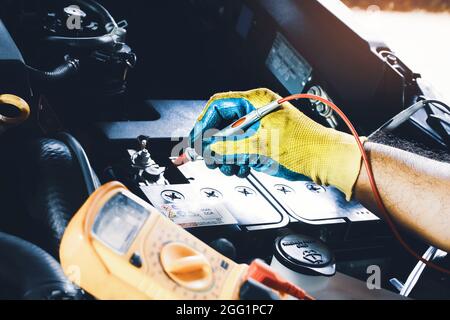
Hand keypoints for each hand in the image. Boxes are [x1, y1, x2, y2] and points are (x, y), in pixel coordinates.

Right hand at [189, 88, 364, 199]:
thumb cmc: (303, 146)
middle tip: (209, 158)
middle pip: (223, 123)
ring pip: (231, 139)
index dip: (203, 123)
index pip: (218, 105)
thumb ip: (229, 146)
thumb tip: (208, 148)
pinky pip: (242, 148)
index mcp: (255, 102)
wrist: (325, 161)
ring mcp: (260, 126)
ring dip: (226, 155)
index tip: (195, 140)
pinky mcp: (264, 140)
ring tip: (229, 167)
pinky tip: (241, 168)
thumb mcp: (259, 146)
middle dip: (214, 144)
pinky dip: (237, 159)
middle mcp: (256, 111)